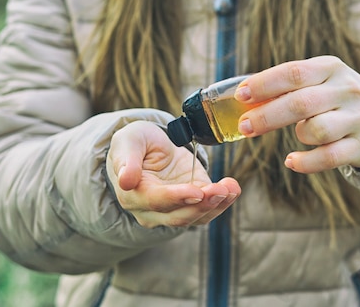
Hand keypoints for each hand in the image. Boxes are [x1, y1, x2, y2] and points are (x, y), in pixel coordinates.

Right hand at [106, 121, 240, 227]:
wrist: (150, 148)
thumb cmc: (136, 143)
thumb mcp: (128, 141)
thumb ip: (126, 160)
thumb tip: (125, 181)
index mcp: (133, 195)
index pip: (156, 201)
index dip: (177, 197)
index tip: (196, 192)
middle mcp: (152, 210)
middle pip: (178, 215)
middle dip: (202, 204)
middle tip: (221, 190)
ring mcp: (173, 210)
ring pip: (196, 217)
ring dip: (216, 205)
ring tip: (230, 188)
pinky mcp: (192, 204)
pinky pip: (208, 210)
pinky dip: (224, 202)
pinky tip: (233, 188)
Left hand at [234, 55, 359, 172]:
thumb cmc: (338, 97)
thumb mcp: (320, 79)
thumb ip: (288, 85)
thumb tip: (244, 97)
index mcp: (330, 68)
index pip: (294, 72)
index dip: (264, 84)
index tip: (241, 96)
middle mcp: (347, 90)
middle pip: (301, 103)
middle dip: (267, 116)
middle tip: (245, 126)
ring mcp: (357, 119)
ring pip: (316, 130)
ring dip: (298, 135)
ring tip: (296, 134)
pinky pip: (328, 158)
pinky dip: (305, 163)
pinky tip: (292, 161)